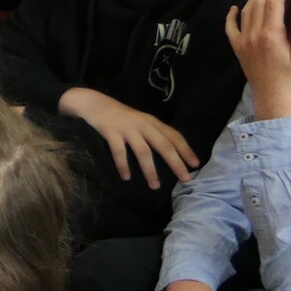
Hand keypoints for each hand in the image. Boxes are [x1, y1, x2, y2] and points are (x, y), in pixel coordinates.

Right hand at [60, 88, 199, 186]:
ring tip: (155, 186)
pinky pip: (119, 152)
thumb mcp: (141, 121)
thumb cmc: (121, 117)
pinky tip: (126, 177)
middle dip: (176, 163)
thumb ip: (154, 132)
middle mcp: (144, 125)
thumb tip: (171, 152)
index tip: (195, 165)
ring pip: (143, 152)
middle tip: (185, 179)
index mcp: (153, 122)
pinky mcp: (111, 133)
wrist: (95, 104)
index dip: (186, 150)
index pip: (175, 136)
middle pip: (164, 146)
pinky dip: (123, 165)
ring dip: (150, 170)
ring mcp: (128, 129)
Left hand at [226, 0, 290, 121]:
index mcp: (270, 36)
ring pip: (246, 12)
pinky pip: (230, 29)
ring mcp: (243, 42)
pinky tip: (234, 7)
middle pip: (258, 3)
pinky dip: (231, 16)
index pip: (273, 3)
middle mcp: (253, 36)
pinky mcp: (238, 48)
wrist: (272, 97)